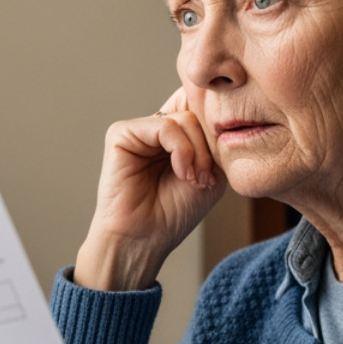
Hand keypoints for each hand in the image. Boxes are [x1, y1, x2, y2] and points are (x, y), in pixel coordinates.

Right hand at [73, 88, 223, 290]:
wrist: (144, 238)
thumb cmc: (175, 212)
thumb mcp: (212, 171)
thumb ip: (214, 140)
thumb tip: (213, 109)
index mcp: (176, 134)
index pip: (204, 105)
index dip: (219, 129)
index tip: (220, 164)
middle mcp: (157, 126)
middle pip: (198, 110)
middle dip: (210, 145)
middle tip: (206, 178)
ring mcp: (140, 129)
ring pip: (185, 118)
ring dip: (198, 152)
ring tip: (193, 180)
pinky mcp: (122, 133)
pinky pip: (165, 126)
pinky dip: (181, 150)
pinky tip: (181, 173)